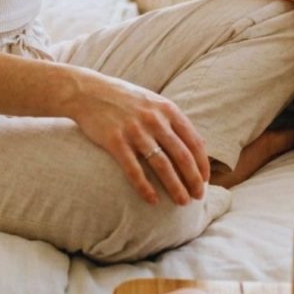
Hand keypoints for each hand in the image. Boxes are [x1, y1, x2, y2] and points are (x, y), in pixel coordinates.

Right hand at [68, 71, 209, 205]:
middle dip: (193, 180)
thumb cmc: (123, 98)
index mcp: (167, 109)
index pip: (194, 141)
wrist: (87, 91)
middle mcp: (154, 119)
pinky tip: (152, 200)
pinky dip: (145, 187)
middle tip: (197, 197)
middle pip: (182, 156)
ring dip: (175, 187)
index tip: (205, 181)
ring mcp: (134, 130)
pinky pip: (134, 170)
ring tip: (182, 202)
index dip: (202, 164)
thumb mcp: (153, 101)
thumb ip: (173, 120)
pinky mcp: (115, 141)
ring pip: (162, 165)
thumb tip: (199, 143)